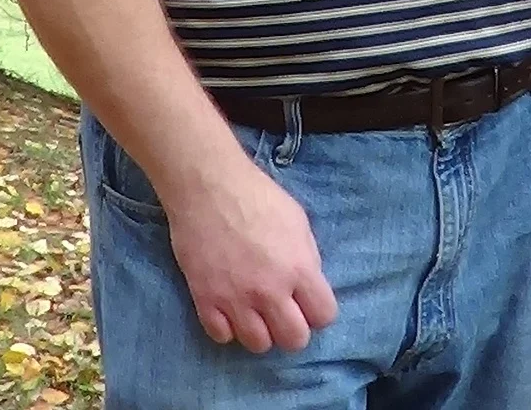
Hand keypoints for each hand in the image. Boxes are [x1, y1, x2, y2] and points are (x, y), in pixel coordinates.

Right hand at [165, 155, 337, 353]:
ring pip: (259, 345)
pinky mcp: (206, 300)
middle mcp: (270, 291)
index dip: (317, 311)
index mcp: (299, 268)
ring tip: (253, 310)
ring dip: (259, 330)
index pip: (324, 316)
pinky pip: (222, 337)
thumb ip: (306, 257)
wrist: (208, 185)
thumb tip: (307, 286)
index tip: (306, 302)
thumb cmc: (256, 195)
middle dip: (291, 328)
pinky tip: (228, 308)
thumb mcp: (297, 220)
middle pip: (294, 340)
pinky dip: (227, 327)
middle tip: (280, 310)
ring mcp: (236, 299)